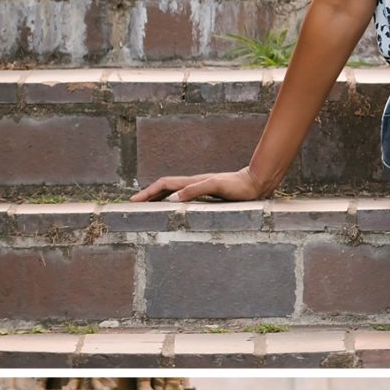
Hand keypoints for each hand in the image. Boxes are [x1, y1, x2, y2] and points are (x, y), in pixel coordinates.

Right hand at [132, 167, 268, 203]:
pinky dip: (174, 201)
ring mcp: (200, 188)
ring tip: (147, 206)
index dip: (148, 192)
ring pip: (173, 192)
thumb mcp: (217, 186)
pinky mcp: (208, 194)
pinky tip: (174, 208)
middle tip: (133, 205)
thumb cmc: (239, 186)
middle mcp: (194, 184)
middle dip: (148, 195)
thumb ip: (195, 190)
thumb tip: (172, 198)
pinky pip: (184, 197)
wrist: (256, 182)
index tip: (133, 201)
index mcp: (193, 182)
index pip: (164, 185)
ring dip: (159, 198)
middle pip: (165, 188)